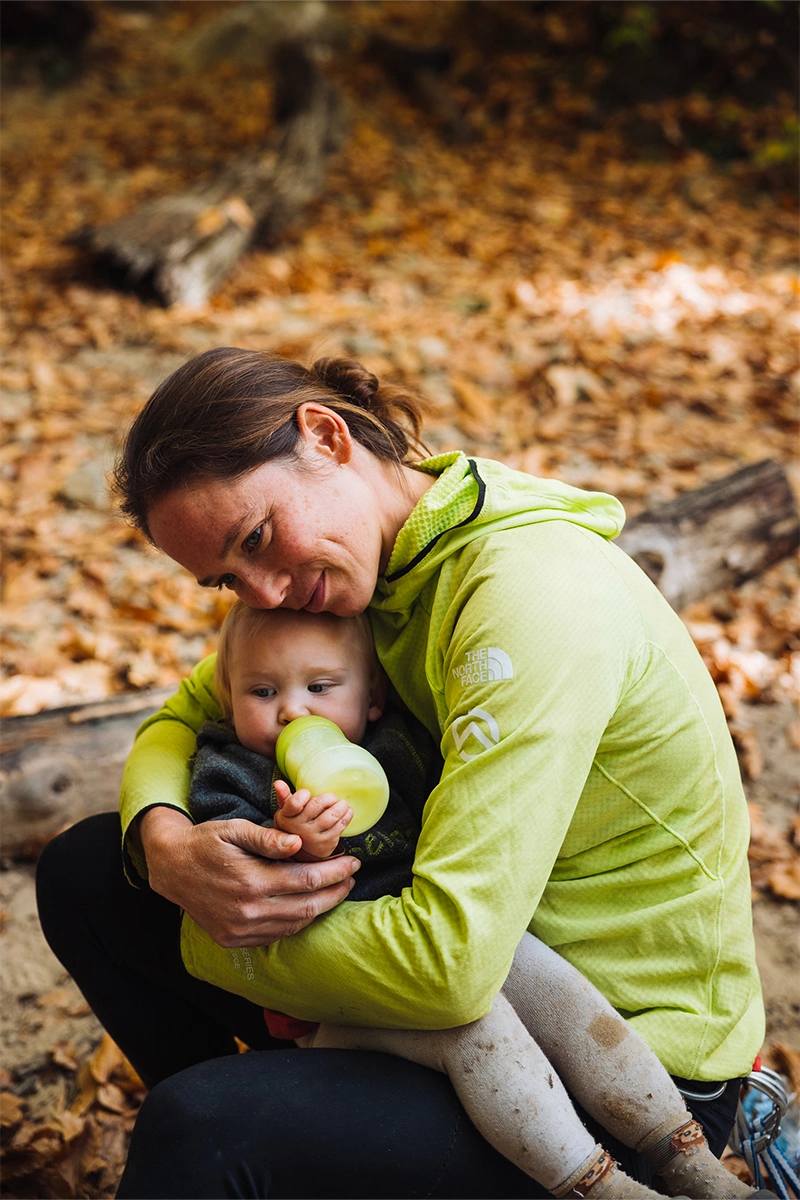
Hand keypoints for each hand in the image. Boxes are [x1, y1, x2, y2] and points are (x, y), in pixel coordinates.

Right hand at [138, 807, 359, 947]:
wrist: (171, 868)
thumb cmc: (206, 842)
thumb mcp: (234, 830)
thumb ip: (268, 838)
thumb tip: (299, 845)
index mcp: (250, 881)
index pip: (307, 880)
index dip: (335, 872)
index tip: (353, 862)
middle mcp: (247, 911)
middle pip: (307, 907)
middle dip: (335, 892)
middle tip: (352, 877)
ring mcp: (240, 930)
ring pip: (294, 924)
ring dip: (320, 909)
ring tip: (336, 890)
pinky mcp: (234, 940)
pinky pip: (275, 934)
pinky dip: (297, 922)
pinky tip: (307, 906)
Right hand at [273, 781, 353, 859]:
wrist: (301, 853)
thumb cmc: (295, 826)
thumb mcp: (286, 812)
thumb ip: (283, 796)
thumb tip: (278, 783)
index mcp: (286, 816)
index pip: (294, 803)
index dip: (303, 795)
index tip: (307, 793)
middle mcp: (298, 827)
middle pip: (316, 805)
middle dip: (328, 798)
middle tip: (333, 797)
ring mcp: (312, 836)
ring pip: (331, 816)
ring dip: (341, 806)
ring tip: (343, 804)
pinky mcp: (326, 843)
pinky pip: (340, 826)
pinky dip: (347, 816)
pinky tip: (347, 812)